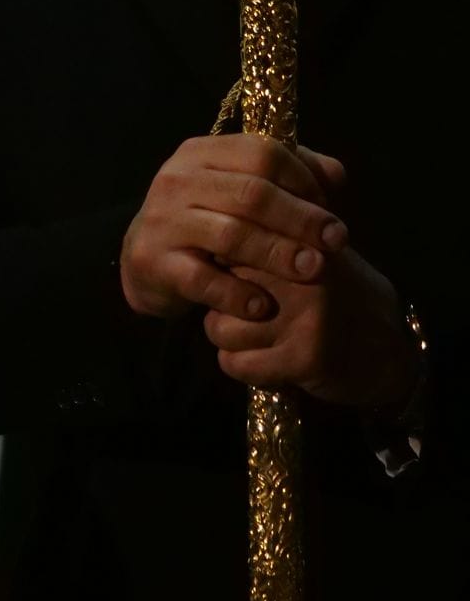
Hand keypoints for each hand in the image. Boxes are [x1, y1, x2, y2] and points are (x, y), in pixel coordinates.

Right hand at [121, 135, 347, 320]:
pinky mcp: (152, 261)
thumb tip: (336, 176)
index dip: (304, 180)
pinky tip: (262, 306)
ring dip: (279, 254)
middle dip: (301, 219)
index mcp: (201, 154)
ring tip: (312, 270)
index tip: (331, 209)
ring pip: (231, 234)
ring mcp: (161, 221)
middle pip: (251, 193)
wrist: (146, 260)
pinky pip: (203, 279)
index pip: (262, 153)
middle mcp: (176, 180)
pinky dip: (237, 294)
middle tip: (336, 241)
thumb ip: (289, 177)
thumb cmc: (207, 221)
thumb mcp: (240, 190)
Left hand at [204, 246, 421, 413]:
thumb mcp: (314, 257)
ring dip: (232, 342)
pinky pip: (235, 364)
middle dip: (222, 308)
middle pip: (214, 287)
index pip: (226, 246)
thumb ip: (267, 241)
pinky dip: (244, 369)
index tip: (236, 283)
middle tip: (251, 319)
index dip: (220, 271)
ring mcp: (303, 316)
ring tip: (264, 342)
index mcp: (299, 242)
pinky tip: (271, 364)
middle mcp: (301, 274)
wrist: (393, 352)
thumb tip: (207, 231)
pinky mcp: (304, 357)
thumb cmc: (341, 299)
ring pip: (218, 328)